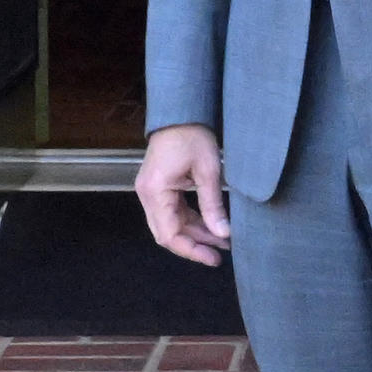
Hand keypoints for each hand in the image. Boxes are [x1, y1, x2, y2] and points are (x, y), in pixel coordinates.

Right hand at [138, 124, 231, 264]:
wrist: (180, 112)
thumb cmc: (192, 135)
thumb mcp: (208, 171)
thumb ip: (213, 205)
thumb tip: (223, 234)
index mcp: (155, 191)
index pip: (169, 234)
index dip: (191, 250)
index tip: (213, 258)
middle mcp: (147, 195)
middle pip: (167, 233)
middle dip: (194, 245)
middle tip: (220, 255)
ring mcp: (151, 191)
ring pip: (171, 224)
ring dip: (195, 234)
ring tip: (222, 241)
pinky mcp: (159, 188)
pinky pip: (173, 212)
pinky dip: (191, 221)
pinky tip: (211, 226)